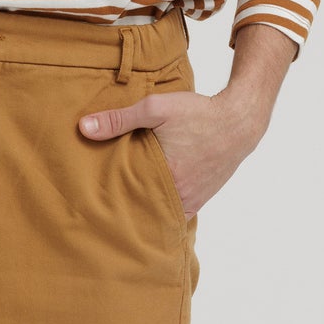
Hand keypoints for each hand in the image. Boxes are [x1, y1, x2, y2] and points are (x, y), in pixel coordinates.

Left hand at [77, 85, 266, 216]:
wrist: (240, 120)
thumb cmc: (198, 113)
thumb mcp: (156, 109)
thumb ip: (118, 119)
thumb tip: (83, 128)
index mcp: (166, 179)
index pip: (129, 201)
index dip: (111, 204)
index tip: (93, 204)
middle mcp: (180, 196)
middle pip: (144, 211)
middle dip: (125, 210)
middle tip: (102, 208)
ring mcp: (193, 200)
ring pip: (161, 214)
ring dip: (144, 210)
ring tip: (121, 207)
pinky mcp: (201, 198)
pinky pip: (177, 213)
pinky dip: (163, 210)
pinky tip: (149, 203)